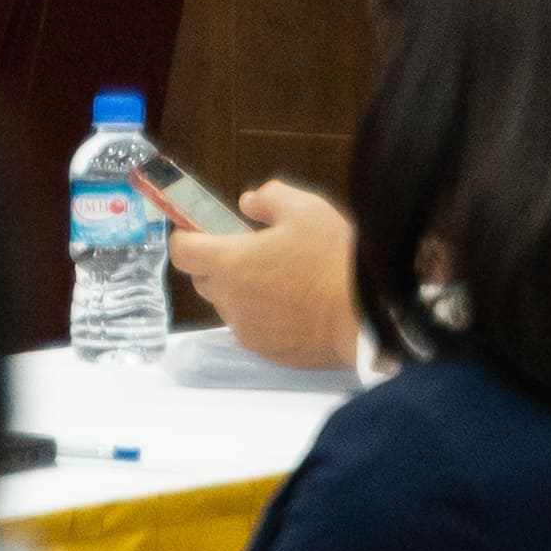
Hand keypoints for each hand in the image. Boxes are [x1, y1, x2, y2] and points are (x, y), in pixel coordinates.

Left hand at [160, 179, 358, 369]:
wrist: (370, 318)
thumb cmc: (334, 259)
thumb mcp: (306, 210)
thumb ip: (270, 198)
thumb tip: (248, 202)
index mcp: (228, 262)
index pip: (181, 251)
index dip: (188, 238)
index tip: (205, 231)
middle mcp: (229, 300)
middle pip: (203, 280)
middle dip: (218, 265)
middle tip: (253, 254)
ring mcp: (247, 330)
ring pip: (229, 306)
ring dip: (242, 293)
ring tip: (281, 283)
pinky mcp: (268, 352)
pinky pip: (253, 330)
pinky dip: (263, 318)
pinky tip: (295, 309)